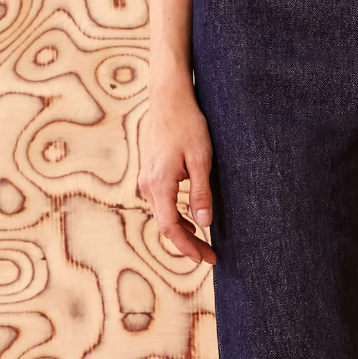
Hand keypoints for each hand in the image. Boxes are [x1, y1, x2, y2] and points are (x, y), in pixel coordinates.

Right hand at [137, 83, 216, 265]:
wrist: (168, 99)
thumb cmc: (188, 125)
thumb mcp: (201, 160)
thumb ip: (201, 193)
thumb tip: (204, 224)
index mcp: (159, 184)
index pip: (171, 227)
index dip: (188, 247)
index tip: (205, 259)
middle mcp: (147, 185)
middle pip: (166, 225)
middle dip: (188, 244)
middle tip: (211, 256)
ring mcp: (146, 179)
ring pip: (164, 215)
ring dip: (183, 231)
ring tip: (204, 243)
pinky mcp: (150, 173)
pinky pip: (162, 203)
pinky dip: (177, 216)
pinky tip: (192, 220)